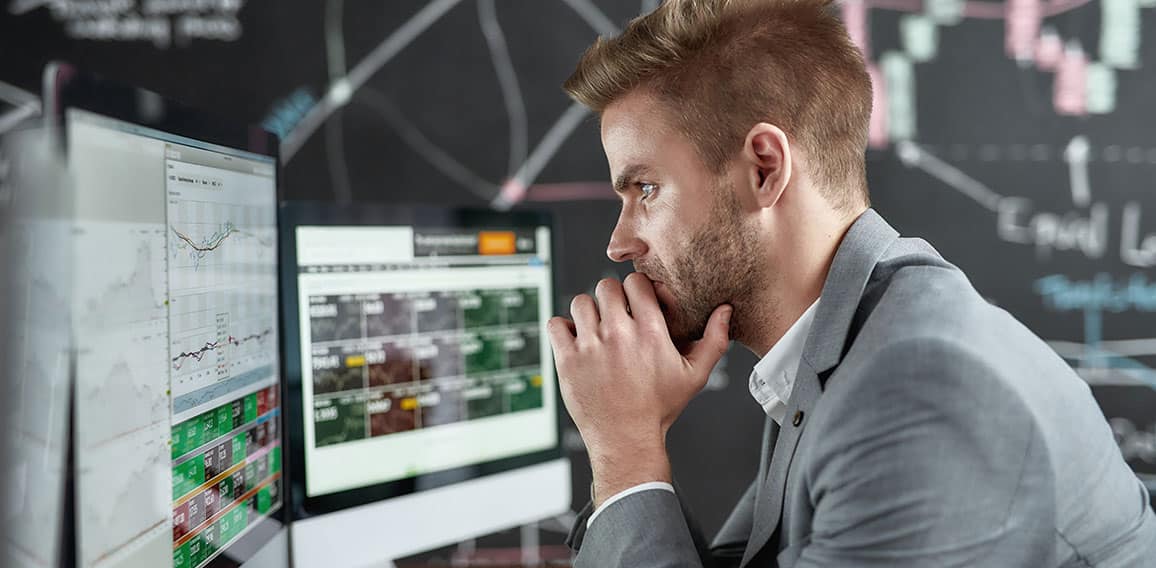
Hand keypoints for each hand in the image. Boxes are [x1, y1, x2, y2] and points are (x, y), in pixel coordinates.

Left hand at [547, 273, 731, 504]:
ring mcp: (590, 347)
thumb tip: (725, 311)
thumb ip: (714, 340)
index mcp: (650, 332)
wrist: (626, 440)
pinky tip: (576, 341)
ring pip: (580, 301)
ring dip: (588, 312)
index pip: (636, 282)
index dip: (636, 289)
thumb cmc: (658, 409)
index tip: (635, 303)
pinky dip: (563, 328)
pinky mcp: (568, 361)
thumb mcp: (694, 376)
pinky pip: (556, 324)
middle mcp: (619, 335)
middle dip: (612, 298)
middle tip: (615, 316)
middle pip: (606, 287)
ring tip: (595, 329)